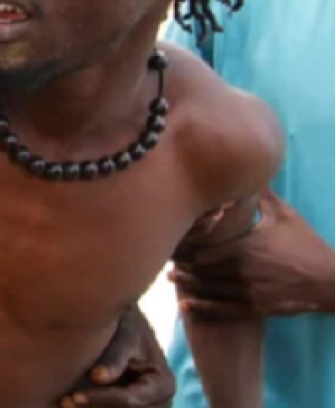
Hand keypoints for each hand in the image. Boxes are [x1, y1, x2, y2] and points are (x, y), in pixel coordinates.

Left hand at [60, 306, 173, 406]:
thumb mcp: (126, 336)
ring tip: (64, 401)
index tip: (74, 396)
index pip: (131, 399)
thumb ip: (115, 357)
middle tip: (64, 401)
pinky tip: (69, 401)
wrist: (126, 324)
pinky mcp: (130, 407)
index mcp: (164, 384)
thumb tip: (98, 377)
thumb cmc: (126, 326)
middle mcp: (160, 402)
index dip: (101, 399)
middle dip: (95, 407)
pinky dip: (93, 406)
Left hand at [171, 188, 334, 319]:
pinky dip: (203, 308)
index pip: (204, 249)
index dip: (184, 247)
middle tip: (163, 257)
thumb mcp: (285, 216)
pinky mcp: (256, 308)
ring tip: (170, 279)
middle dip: (182, 265)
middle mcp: (242, 271)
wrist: (331, 281)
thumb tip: (250, 171)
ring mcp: (248, 292)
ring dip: (188, 285)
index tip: (170, 240)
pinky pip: (224, 310)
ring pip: (209, 290)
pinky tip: (186, 306)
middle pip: (201, 269)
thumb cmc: (307, 245)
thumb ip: (262, 196)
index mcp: (245, 247)